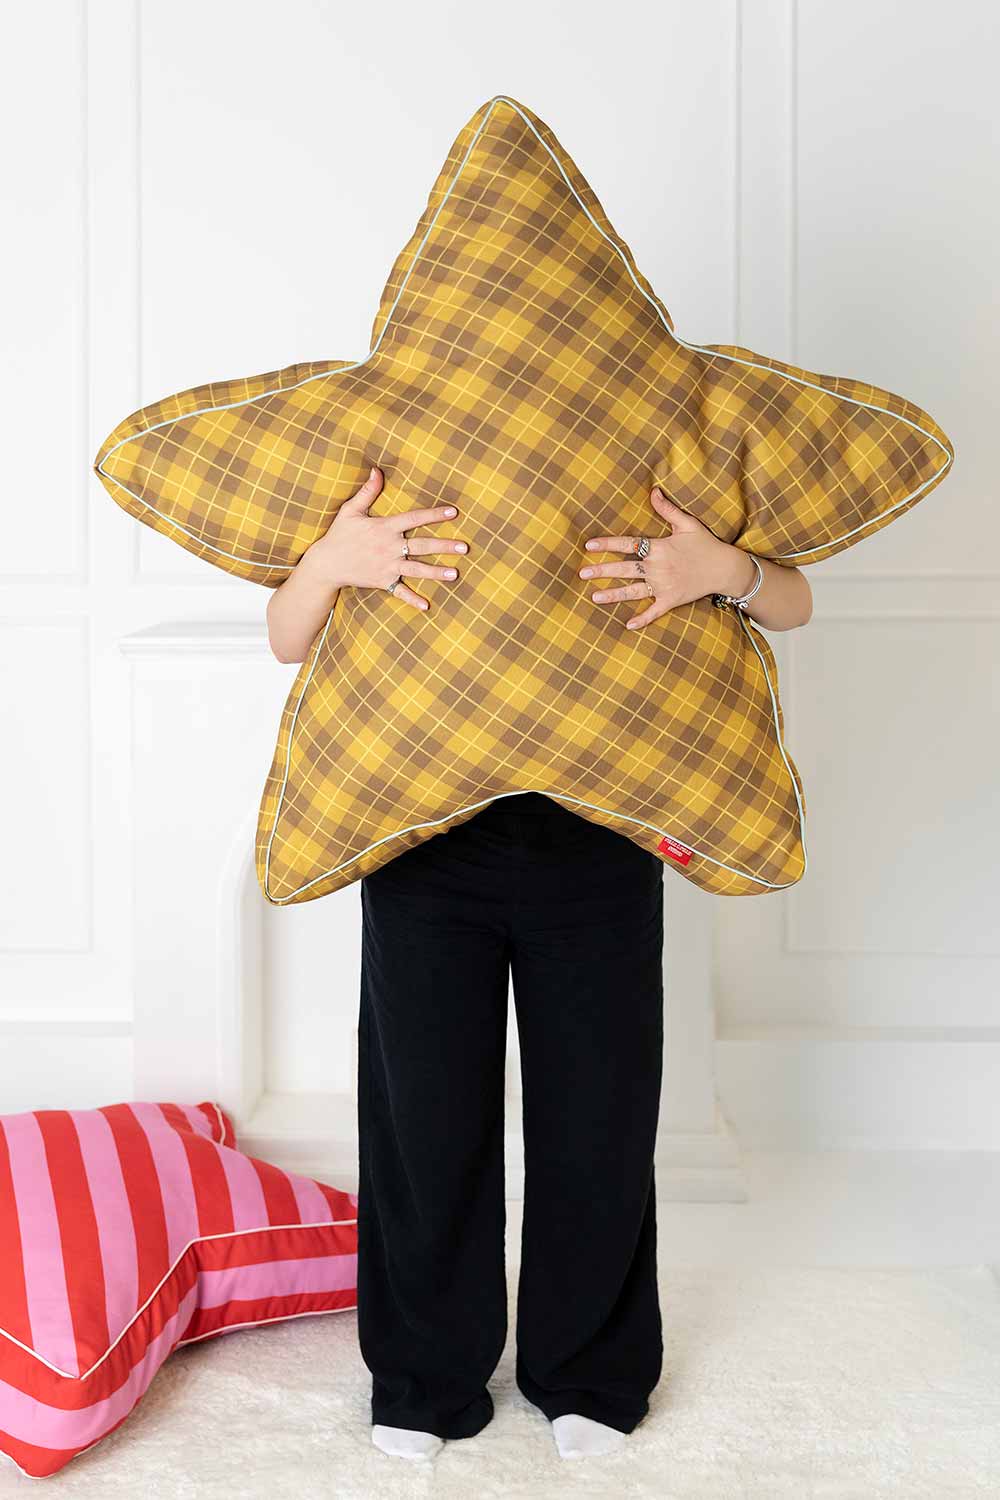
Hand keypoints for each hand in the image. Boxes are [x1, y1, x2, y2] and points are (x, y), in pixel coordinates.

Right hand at [309, 465, 467, 611]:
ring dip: (436, 573)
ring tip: (455, 574)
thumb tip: (376, 469)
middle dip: (444, 546)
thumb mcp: (351, 510)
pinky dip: (412, 599)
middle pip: (422, 546)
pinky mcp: (382, 581)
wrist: (326, 564)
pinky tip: (427, 606)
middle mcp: (389, 547)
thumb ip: (367, 491)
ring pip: (416, 570)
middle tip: (465, 547)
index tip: (453, 512)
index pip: (414, 518)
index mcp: (385, 528)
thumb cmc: (339, 535)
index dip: (434, 514)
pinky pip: (399, 592)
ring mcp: (387, 566)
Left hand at [579, 486, 754, 630]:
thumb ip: (667, 509)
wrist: (725, 569)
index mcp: (659, 548)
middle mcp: (658, 568)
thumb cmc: (706, 544)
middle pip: (625, 568)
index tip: (588, 545)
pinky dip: (642, 619)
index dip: (607, 544)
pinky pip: (654, 611)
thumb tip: (653, 491)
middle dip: (603, 571)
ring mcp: (663, 586)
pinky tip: (627, 625)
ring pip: (633, 591)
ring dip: (614, 594)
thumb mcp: (687, 524)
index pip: (628, 544)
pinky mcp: (671, 600)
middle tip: (583, 573)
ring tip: (594, 597)